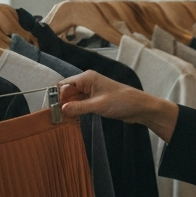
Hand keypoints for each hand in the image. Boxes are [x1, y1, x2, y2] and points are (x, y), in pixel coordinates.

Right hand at [58, 70, 179, 142]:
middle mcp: (88, 82)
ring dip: (70, 107)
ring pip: (73, 98)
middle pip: (67, 91)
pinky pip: (81, 103)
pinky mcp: (95, 99)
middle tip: (59, 116)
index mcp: (87, 78)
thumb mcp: (98, 106)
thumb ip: (78, 107)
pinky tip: (75, 117)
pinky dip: (77, 109)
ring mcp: (91, 90)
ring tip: (67, 118)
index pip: (64, 84)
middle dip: (63, 102)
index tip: (56, 109)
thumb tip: (62, 110)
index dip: (59, 97)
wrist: (139, 107)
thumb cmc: (122, 101)